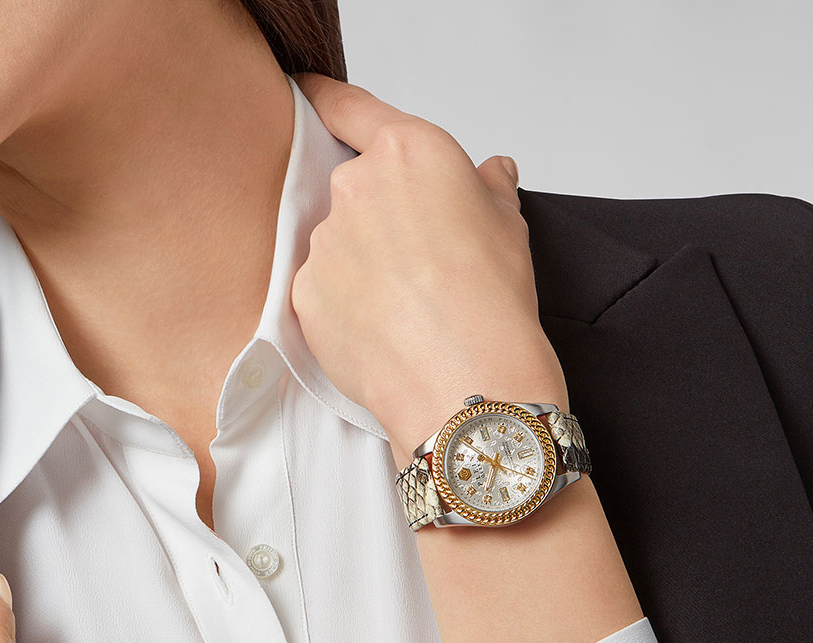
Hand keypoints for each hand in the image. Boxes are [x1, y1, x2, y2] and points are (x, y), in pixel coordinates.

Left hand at [290, 72, 568, 467]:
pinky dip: (345, 311)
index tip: (304, 91)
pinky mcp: (305, 296)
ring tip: (404, 312)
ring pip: (337, 249)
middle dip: (376, 222)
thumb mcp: (508, 226)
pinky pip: (321, 295)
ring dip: (360, 270)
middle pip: (351, 192)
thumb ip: (488, 188)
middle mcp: (355, 187)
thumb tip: (491, 174)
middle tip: (415, 267)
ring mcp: (324, 243)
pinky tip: (382, 334)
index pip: (350, 108)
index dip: (324, 98)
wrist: (466, 382)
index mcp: (407, 152)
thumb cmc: (491, 303)